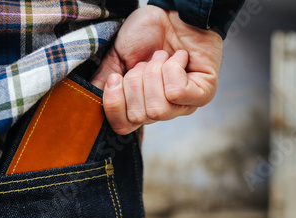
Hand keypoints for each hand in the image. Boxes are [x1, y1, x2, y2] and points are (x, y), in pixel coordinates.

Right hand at [91, 5, 222, 134]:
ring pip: (158, 108)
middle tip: (145, 63)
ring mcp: (184, 105)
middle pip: (139, 116)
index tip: (116, 78)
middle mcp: (162, 112)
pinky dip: (172, 68)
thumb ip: (103, 83)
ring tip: (162, 58)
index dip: (114, 104)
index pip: (122, 127)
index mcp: (140, 106)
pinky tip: (179, 58)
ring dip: (154, 74)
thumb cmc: (146, 35)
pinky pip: (176, 93)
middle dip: (136, 82)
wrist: (172, 12)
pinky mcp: (204, 93)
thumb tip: (91, 102)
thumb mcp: (116, 59)